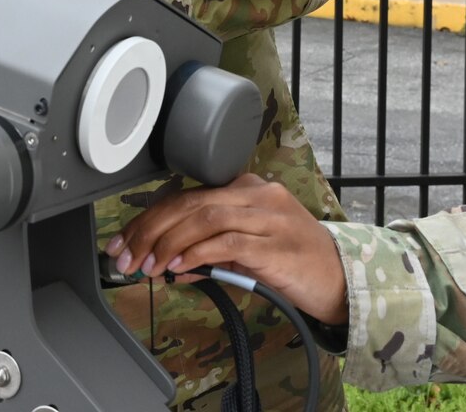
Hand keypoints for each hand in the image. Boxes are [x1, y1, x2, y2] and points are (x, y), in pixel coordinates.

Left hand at [105, 173, 349, 325]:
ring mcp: (269, 216)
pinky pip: (227, 241)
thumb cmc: (292, 263)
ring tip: (150, 266)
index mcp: (246, 188)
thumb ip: (208, 253)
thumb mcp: (245, 253)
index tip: (124, 241)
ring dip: (169, 243)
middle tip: (128, 256)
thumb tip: (167, 266)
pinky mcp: (276, 243)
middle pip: (190, 202)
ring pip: (205, 218)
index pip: (186, 195)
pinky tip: (179, 268)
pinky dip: (198, 253)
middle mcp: (257, 193)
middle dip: (151, 229)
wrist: (341, 278)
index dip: (150, 217)